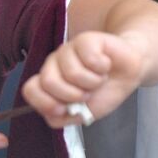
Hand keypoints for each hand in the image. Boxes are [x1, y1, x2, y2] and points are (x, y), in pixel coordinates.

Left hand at [21, 31, 149, 127]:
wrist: (127, 74)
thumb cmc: (103, 92)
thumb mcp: (81, 115)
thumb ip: (60, 118)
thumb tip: (52, 110)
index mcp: (48, 82)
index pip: (30, 90)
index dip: (46, 103)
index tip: (64, 109)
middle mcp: (53, 64)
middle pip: (48, 82)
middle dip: (73, 95)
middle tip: (87, 93)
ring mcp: (67, 50)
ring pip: (72, 73)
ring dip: (92, 82)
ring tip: (99, 79)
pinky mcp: (84, 40)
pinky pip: (89, 58)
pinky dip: (102, 68)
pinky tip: (105, 66)